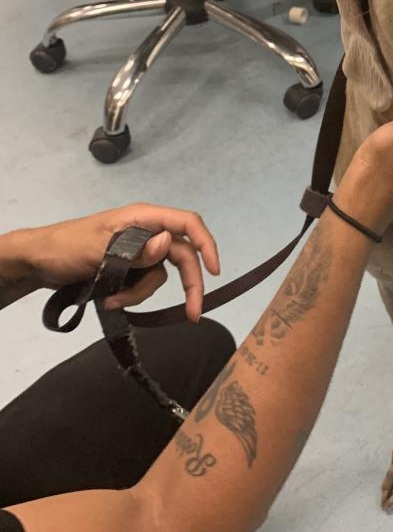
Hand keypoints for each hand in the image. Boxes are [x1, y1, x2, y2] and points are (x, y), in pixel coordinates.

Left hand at [5, 204, 219, 321]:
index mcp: (144, 218)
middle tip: (193, 313)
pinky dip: (131, 297)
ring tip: (112, 301)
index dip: (206, 244)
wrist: (38, 262)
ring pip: (161, 275)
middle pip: (182, 255)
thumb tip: (168, 243)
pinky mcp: (130, 268)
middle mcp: (148, 232)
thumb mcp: (98, 249)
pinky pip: (144, 285)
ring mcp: (140, 252)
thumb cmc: (65, 247)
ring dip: (141, 294)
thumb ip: (135, 249)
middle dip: (188, 284)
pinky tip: (109, 300)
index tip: (215, 271)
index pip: (187, 224)